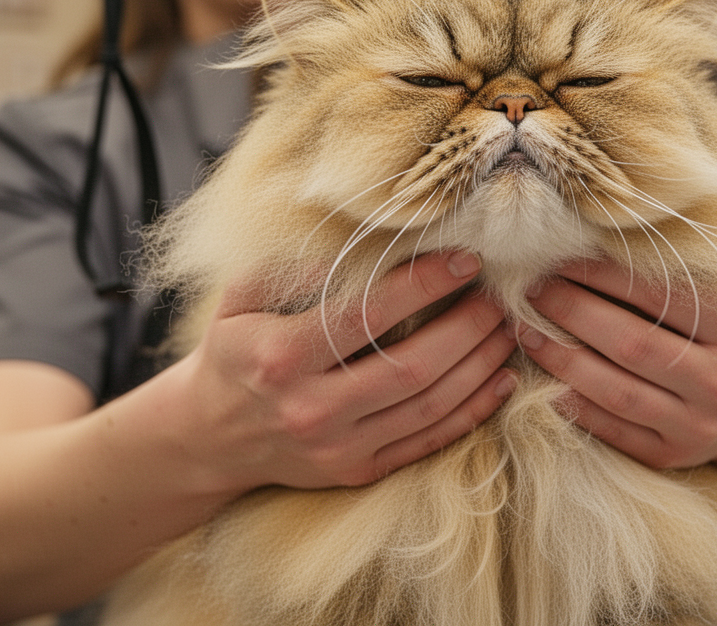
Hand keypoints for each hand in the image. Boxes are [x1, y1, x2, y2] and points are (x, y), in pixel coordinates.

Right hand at [177, 250, 518, 491]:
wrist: (210, 435)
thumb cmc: (235, 352)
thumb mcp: (240, 300)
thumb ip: (289, 269)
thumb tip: (356, 244)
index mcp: (281, 356)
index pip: (366, 316)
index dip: (422, 286)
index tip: (462, 259)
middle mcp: (311, 408)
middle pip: (411, 367)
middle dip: (466, 328)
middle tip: (496, 297)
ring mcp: (338, 448)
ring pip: (429, 407)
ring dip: (479, 366)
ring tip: (506, 329)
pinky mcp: (357, 472)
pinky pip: (428, 442)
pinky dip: (472, 411)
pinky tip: (500, 380)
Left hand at [519, 260, 716, 471]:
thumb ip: (682, 259)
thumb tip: (600, 230)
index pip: (658, 294)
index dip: (601, 275)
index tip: (558, 257)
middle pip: (632, 343)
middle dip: (572, 312)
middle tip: (531, 289)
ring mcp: (700, 425)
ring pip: (617, 392)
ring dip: (562, 359)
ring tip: (527, 330)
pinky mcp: (675, 456)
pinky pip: (613, 431)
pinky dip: (574, 405)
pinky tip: (543, 379)